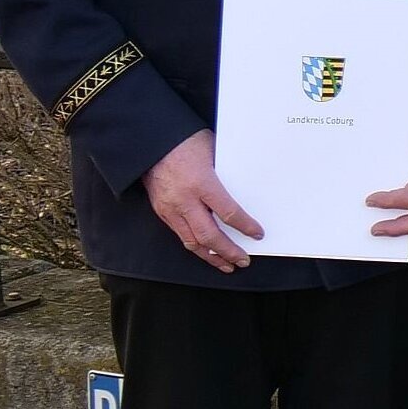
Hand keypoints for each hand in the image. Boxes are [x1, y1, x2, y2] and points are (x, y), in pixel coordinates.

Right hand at [144, 130, 262, 270]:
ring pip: (192, 242)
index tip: (257, 234)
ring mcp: (170, 208)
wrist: (149, 143)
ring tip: (226, 265)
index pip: (228, 213)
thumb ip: (227, 174)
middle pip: (209, 235)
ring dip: (211, 256)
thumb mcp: (214, 152)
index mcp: (202, 183)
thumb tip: (247, 190)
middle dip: (228, 251)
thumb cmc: (185, 142)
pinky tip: (205, 252)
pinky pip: (179, 235)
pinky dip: (194, 247)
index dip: (245, 226)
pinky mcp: (161, 211)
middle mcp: (185, 200)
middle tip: (243, 261)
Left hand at [366, 135, 407, 237]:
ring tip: (381, 229)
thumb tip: (363, 170)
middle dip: (398, 227)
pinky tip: (390, 223)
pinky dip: (405, 224)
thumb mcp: (407, 143)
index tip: (370, 201)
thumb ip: (391, 158)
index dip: (390, 202)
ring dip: (401, 229)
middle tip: (376, 229)